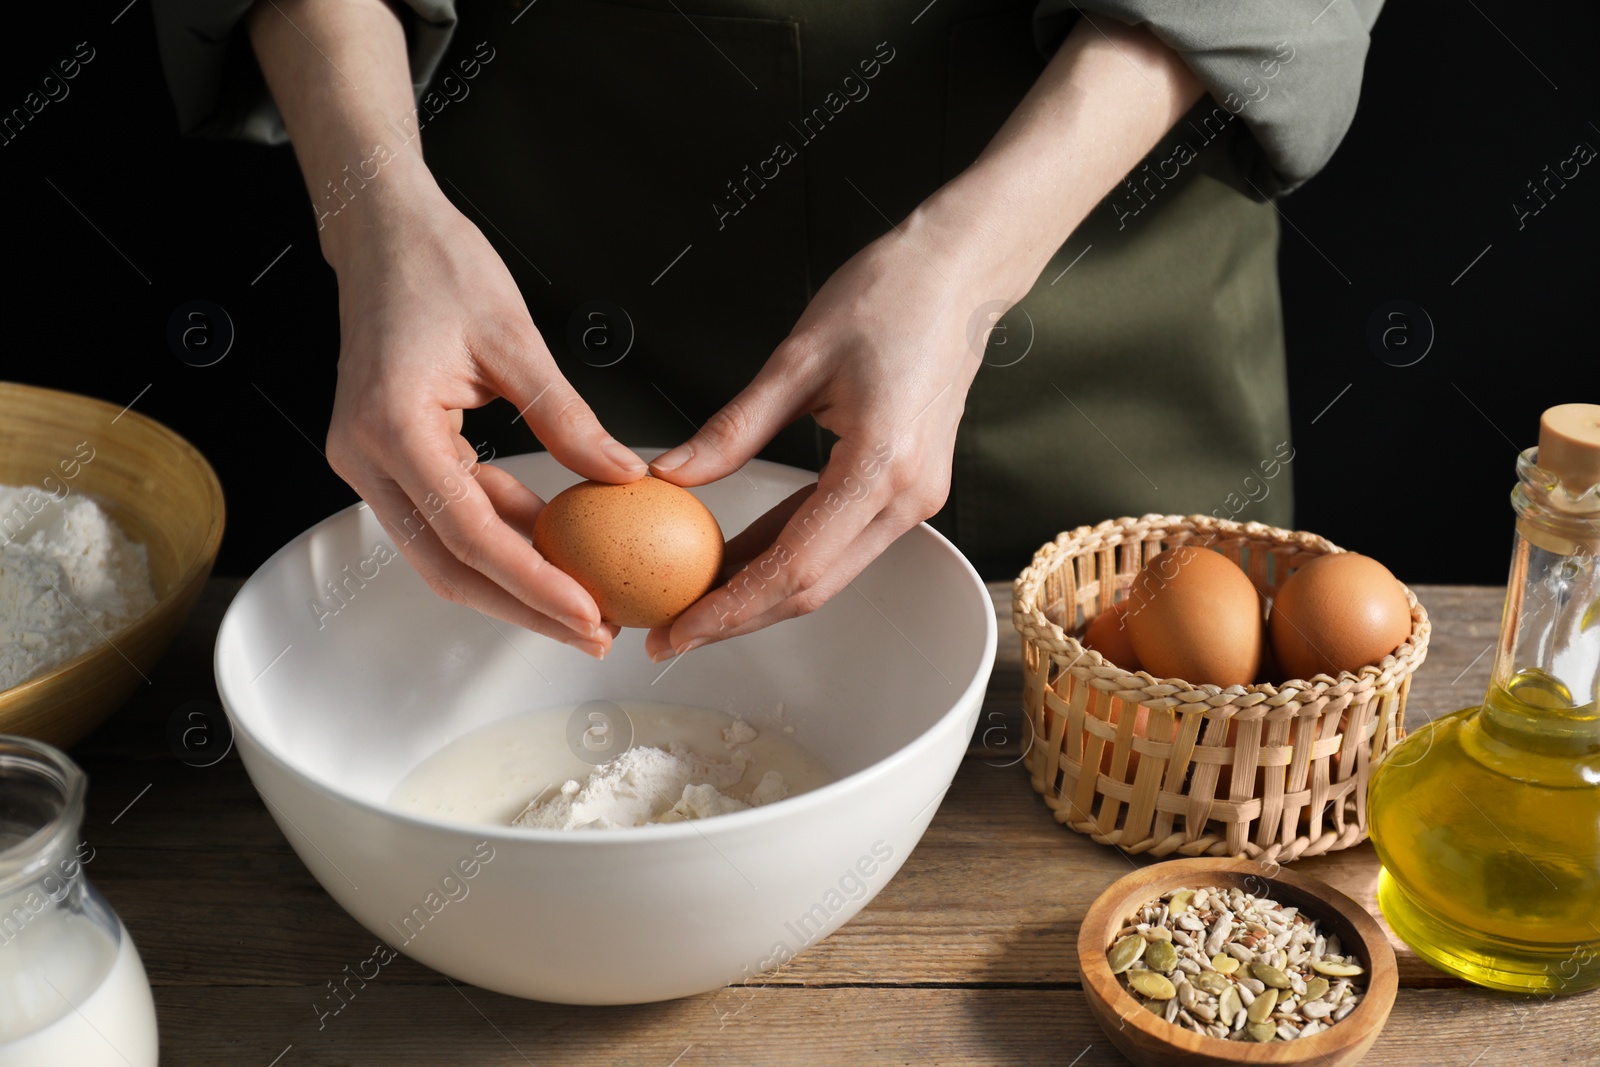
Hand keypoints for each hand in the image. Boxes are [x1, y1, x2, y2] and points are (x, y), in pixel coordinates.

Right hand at [324, 186, 646, 656]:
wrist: (380, 231)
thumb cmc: (438, 266)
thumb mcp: (515, 340)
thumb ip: (569, 420)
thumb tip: (626, 479)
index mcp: (393, 427)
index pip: (469, 534)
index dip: (532, 583)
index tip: (588, 613)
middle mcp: (364, 457)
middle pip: (447, 566)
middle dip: (523, 608)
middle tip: (594, 632)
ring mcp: (366, 462)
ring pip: (442, 552)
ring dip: (512, 582)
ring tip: (583, 603)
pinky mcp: (384, 456)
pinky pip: (444, 516)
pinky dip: (498, 538)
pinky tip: (554, 550)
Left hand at [642, 206, 1009, 660]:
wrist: (960, 272)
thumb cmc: (890, 296)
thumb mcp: (797, 358)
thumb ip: (733, 428)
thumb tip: (672, 474)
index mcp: (880, 466)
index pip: (794, 566)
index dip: (730, 608)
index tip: (679, 631)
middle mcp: (907, 496)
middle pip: (812, 588)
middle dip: (738, 617)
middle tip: (672, 632)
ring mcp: (915, 498)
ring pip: (827, 573)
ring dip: (760, 592)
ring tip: (694, 598)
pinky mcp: (909, 488)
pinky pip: (841, 540)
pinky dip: (788, 556)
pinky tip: (740, 558)